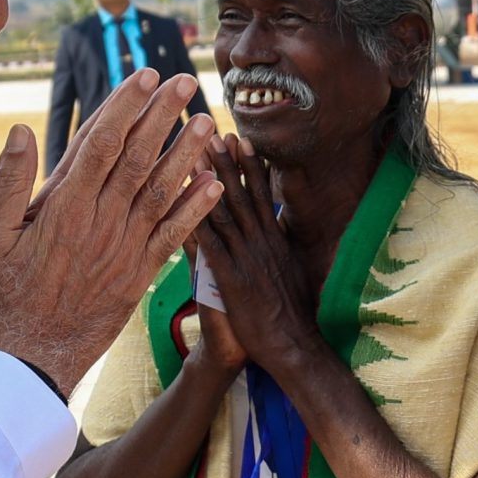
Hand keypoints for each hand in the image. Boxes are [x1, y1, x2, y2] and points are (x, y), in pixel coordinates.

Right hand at [0, 71, 218, 395]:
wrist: (27, 359)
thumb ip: (5, 184)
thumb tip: (21, 130)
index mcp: (62, 208)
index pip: (99, 144)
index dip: (124, 107)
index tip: (143, 76)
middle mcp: (100, 223)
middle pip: (137, 158)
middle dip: (161, 115)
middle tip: (184, 81)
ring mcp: (123, 250)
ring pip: (161, 191)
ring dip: (186, 154)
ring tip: (208, 121)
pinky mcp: (138, 274)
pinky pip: (173, 237)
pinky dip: (194, 210)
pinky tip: (214, 184)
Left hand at [194, 136, 322, 379]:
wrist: (291, 345)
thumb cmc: (293, 314)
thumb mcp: (294, 271)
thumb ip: (284, 247)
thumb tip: (283, 228)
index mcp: (275, 240)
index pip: (261, 195)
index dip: (250, 165)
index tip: (241, 139)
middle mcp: (261, 242)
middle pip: (241, 194)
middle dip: (227, 162)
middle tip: (214, 132)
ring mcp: (245, 258)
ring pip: (223, 210)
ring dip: (209, 180)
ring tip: (196, 153)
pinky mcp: (229, 278)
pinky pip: (209, 242)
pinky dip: (196, 218)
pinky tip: (183, 199)